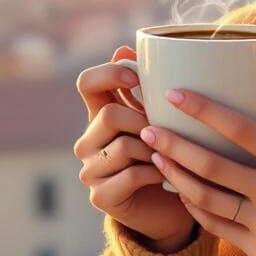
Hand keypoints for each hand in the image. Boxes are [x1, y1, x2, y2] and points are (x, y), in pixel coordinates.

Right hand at [73, 46, 196, 249]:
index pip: (86, 82)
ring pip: (125, 145)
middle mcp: (87, 142)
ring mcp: (91, 171)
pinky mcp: (101, 197)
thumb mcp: (157, 117)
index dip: (110, 73)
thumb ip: (143, 87)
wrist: (168, 208)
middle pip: (110, 115)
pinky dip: (157, 173)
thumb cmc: (165, 155)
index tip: (136, 76)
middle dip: (144, 121)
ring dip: (155, 150)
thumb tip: (124, 47)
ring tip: (168, 156)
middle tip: (165, 132)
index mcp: (98, 115)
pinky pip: (132, 175)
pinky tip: (167, 175)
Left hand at [140, 74, 255, 255]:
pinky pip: (216, 226)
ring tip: (155, 154)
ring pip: (206, 198)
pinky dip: (194, 206)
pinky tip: (180, 188)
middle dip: (175, 143)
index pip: (243, 130)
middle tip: (147, 125)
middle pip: (213, 164)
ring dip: (176, 175)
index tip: (175, 94)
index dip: (205, 110)